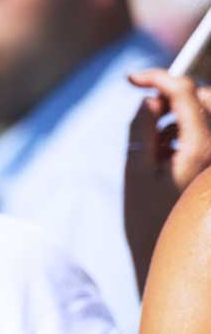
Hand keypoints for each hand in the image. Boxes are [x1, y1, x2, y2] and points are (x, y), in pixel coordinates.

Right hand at [124, 70, 210, 282]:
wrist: (173, 256)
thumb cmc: (150, 216)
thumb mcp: (136, 167)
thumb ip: (142, 126)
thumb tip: (150, 99)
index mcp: (202, 147)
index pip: (184, 90)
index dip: (157, 77)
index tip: (131, 79)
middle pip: (205, 97)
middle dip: (174, 93)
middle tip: (146, 107)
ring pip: (208, 113)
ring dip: (181, 114)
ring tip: (155, 142)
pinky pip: (208, 134)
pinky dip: (188, 132)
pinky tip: (169, 156)